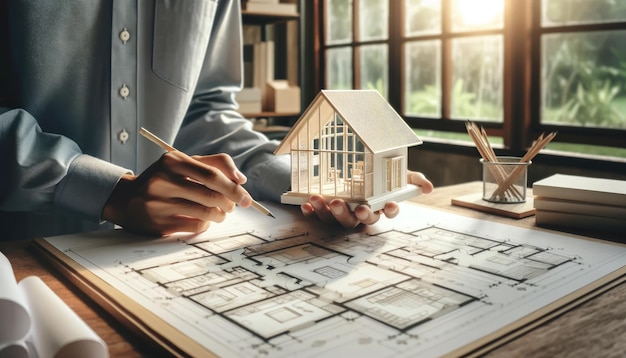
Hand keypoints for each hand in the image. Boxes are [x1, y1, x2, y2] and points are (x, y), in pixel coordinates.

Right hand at [103, 152, 251, 235]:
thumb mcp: (184, 163)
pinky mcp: (159, 223)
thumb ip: (215, 164)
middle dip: (229, 203)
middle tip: (234, 206)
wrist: (126, 199)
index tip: (246, 197)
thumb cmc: (165, 179)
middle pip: (211, 195)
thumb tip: (241, 180)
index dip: (233, 187)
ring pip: (206, 213)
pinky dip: (207, 224)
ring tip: (221, 213)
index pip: (211, 175)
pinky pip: (196, 226)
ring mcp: (159, 203)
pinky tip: (204, 219)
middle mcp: (163, 181)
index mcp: (172, 161)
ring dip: (220, 215)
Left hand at [300, 171, 432, 227]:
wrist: (346, 168)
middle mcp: (361, 213)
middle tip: (358, 207)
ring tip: (326, 200)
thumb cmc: (375, 175)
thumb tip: (428, 187)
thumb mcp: (394, 173)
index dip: (390, 210)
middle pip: (362, 220)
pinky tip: (307, 204)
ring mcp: (342, 214)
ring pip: (339, 220)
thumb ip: (410, 178)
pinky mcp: (324, 212)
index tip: (390, 204)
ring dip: (332, 212)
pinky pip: (317, 216)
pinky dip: (312, 211)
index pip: (388, 212)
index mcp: (379, 206)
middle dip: (360, 214)